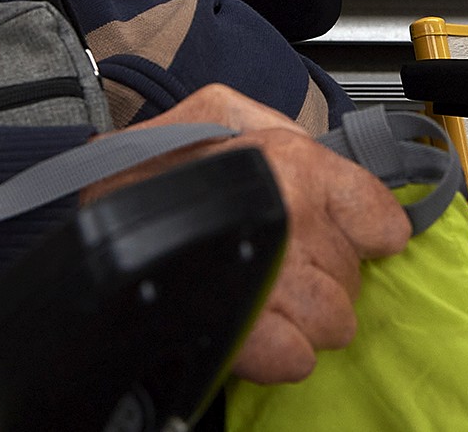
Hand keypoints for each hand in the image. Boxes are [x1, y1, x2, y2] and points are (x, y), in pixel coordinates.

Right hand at [109, 85, 411, 382]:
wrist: (87, 202)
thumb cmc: (152, 158)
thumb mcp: (222, 111)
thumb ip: (280, 127)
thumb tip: (319, 156)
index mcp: (296, 162)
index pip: (379, 218)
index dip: (364, 232)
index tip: (345, 235)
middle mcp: (294, 214)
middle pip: (354, 278)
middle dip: (325, 277)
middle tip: (285, 263)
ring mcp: (272, 272)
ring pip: (334, 321)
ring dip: (307, 317)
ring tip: (269, 295)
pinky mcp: (242, 325)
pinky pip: (295, 356)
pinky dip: (282, 352)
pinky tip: (260, 328)